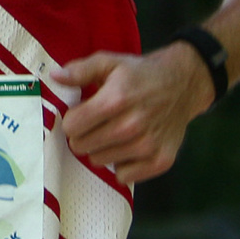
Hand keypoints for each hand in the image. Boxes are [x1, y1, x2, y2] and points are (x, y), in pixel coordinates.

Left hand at [54, 45, 214, 184]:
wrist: (183, 84)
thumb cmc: (141, 73)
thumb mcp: (110, 62)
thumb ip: (80, 70)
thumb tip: (55, 77)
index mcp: (116, 100)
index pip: (72, 126)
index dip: (72, 119)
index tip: (81, 113)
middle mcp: (131, 126)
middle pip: (82, 146)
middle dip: (83, 134)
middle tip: (96, 123)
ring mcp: (147, 146)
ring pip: (99, 161)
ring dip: (101, 148)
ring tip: (114, 131)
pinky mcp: (160, 161)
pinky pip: (124, 176)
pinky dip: (122, 163)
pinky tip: (129, 146)